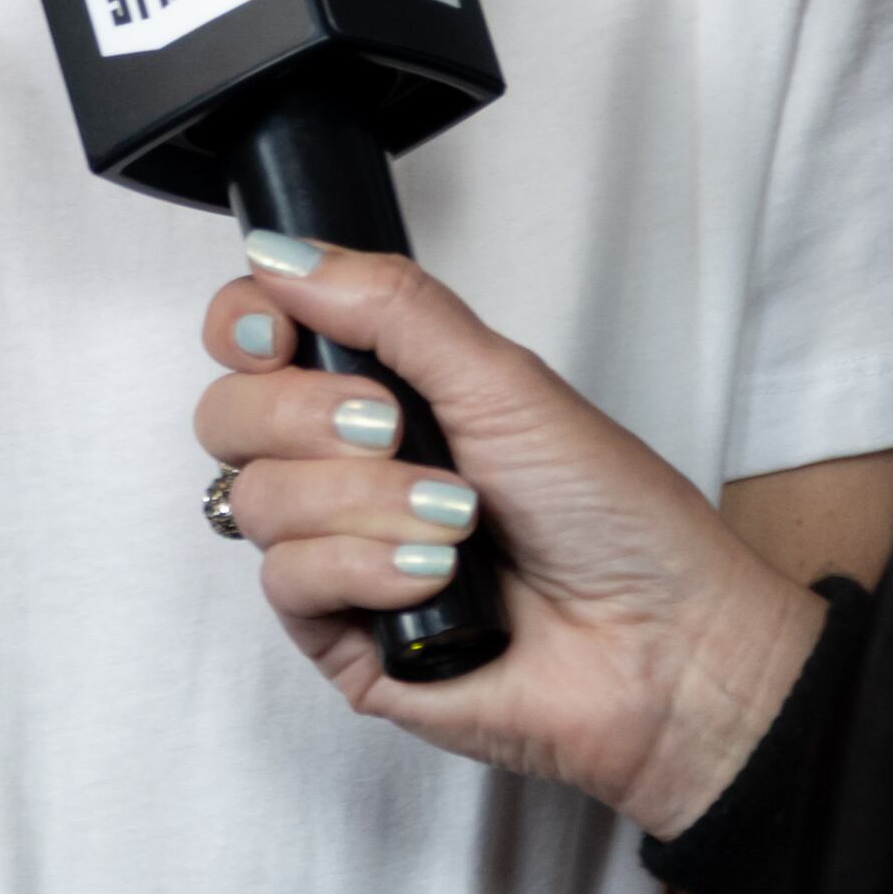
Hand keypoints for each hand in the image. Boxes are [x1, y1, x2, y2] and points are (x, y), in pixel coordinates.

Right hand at [198, 243, 827, 838]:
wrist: (664, 639)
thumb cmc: (611, 511)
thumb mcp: (504, 379)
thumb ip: (391, 306)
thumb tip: (279, 252)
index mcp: (381, 391)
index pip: (253, 341)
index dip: (244, 327)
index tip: (278, 333)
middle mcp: (345, 469)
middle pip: (228, 417)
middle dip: (303, 414)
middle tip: (394, 428)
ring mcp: (338, 556)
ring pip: (256, 500)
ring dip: (361, 500)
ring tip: (456, 521)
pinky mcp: (340, 641)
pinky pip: (285, 584)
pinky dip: (361, 567)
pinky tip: (433, 577)